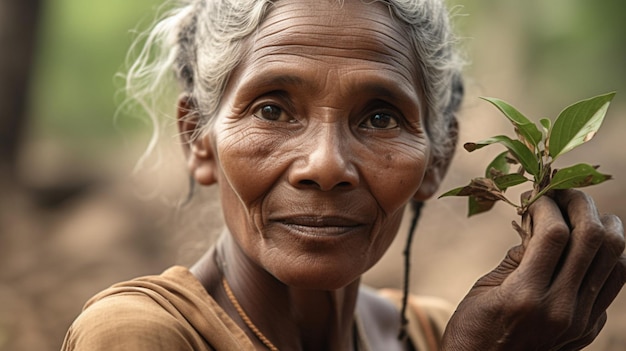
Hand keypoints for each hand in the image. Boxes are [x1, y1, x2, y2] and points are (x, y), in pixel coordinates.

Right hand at [441, 189, 625, 350]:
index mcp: (526, 296)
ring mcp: (581, 321)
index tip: (536, 194)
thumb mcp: (485, 288)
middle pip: (594, 240)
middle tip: (562, 193)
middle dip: (580, 204)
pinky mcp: (590, 328)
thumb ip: (517, 256)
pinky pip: (611, 282)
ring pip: (616, 259)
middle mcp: (561, 309)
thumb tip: (539, 223)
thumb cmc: (472, 330)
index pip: (555, 234)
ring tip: (581, 214)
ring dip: (602, 226)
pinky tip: (583, 246)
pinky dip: (604, 256)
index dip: (547, 204)